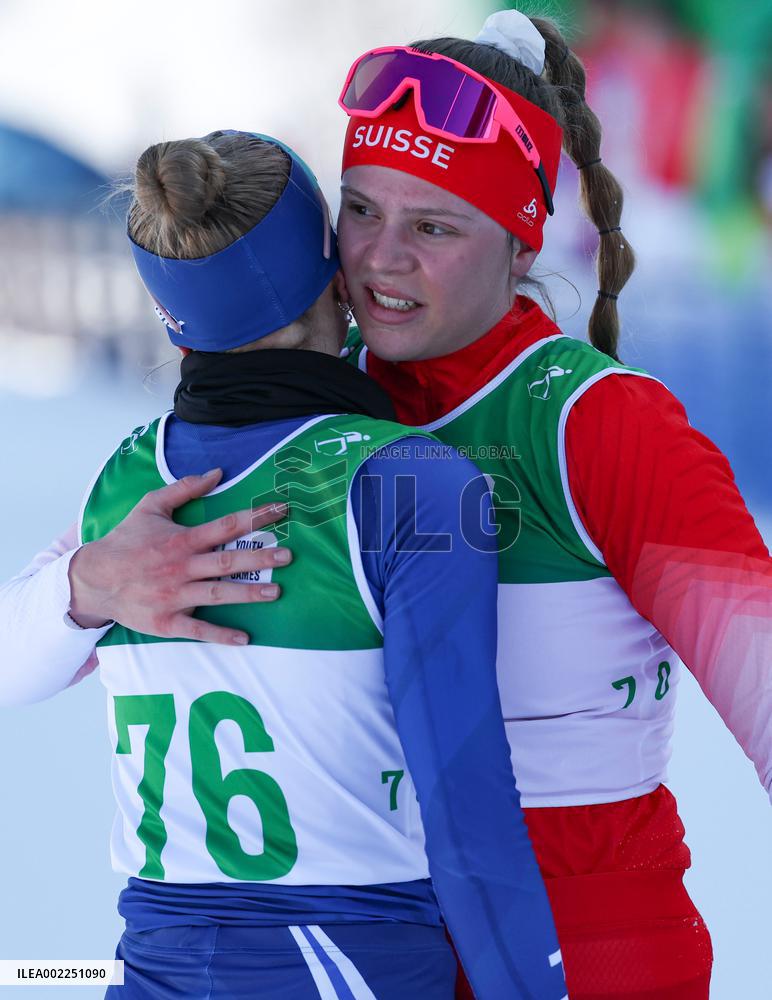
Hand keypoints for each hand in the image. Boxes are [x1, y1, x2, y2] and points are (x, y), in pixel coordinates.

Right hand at [68, 469, 290, 644]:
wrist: (93, 579)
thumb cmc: (126, 540)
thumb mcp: (150, 506)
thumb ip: (184, 488)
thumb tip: (217, 473)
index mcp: (181, 539)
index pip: (225, 526)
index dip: (255, 517)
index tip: (281, 511)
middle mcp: (181, 567)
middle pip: (227, 562)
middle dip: (260, 558)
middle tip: (288, 556)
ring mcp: (174, 596)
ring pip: (217, 594)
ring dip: (248, 593)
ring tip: (276, 591)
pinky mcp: (166, 621)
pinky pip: (197, 629)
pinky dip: (220, 635)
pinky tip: (244, 637)